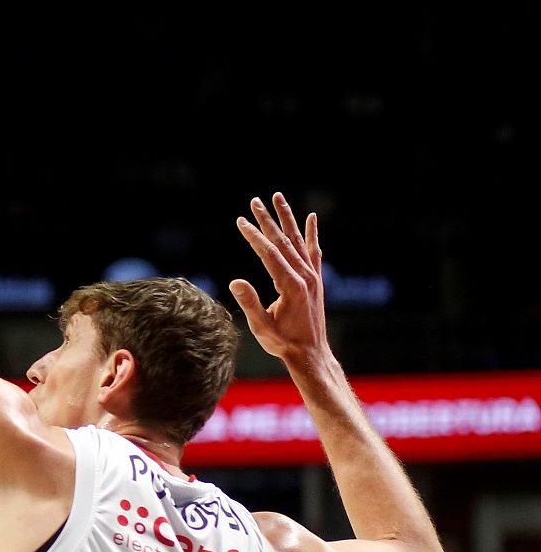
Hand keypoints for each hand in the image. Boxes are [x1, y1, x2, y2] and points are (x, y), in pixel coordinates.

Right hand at [229, 192, 328, 362]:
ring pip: (298, 241)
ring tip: (278, 198)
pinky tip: (311, 218)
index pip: (269, 253)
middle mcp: (305, 276)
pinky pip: (313, 250)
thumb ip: (249, 303)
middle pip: (283, 241)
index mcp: (291, 286)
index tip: (240, 220)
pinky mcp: (316, 280)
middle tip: (254, 201)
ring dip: (287, 219)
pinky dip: (312, 233)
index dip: (254, 235)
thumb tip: (235, 281)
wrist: (311, 353)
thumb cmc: (283, 342)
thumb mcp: (261, 327)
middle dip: (267, 220)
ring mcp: (313, 276)